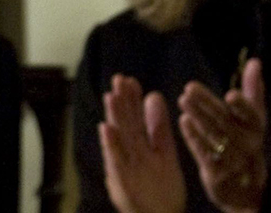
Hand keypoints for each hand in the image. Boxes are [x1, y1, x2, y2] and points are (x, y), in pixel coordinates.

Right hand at [99, 73, 186, 212]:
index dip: (133, 100)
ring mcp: (127, 168)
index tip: (130, 80)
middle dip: (122, 102)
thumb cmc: (162, 190)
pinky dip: (110, 145)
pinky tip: (105, 128)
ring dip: (114, 117)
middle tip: (119, 78)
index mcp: (144, 149)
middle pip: (127, 125)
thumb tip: (154, 96)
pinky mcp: (123, 182)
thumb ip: (159, 128)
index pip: (137, 119)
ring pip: (120, 139)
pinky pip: (116, 161)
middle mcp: (133, 156)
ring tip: (111, 95)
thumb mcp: (164, 153)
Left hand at [180, 58, 266, 212]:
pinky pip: (203, 153)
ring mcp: (232, 160)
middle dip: (207, 104)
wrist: (246, 187)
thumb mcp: (254, 118)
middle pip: (225, 122)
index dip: (242, 105)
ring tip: (182, 99)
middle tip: (189, 87)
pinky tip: (183, 121)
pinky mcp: (217, 173)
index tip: (230, 94)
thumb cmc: (248, 143)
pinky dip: (193, 137)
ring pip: (212, 136)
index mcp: (257, 128)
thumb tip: (254, 62)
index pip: (250, 114)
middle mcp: (247, 144)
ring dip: (197, 116)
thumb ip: (253, 90)